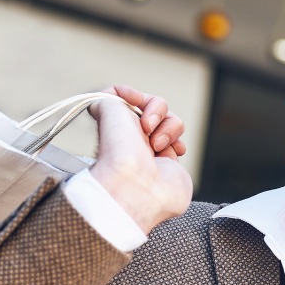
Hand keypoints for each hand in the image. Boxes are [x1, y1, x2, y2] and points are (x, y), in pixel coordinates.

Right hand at [88, 85, 192, 233]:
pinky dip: (128, 92)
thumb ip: (173, 165)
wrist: (137, 187)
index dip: (174, 138)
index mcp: (148, 161)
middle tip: (159, 144)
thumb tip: (170, 155)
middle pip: (165, 118)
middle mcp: (135, 144)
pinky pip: (116, 91)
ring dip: (159, 114)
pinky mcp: (106, 112)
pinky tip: (133, 102)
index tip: (178, 150)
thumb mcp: (178, 181)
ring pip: (153, 104)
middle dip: (171, 127)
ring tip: (149, 131)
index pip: (165, 138)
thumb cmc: (157, 193)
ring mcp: (121, 128)